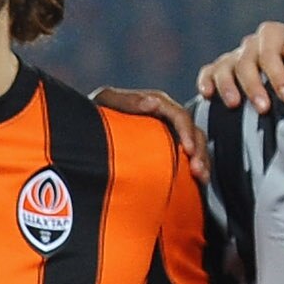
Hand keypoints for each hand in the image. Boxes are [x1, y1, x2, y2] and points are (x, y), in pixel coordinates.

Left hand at [94, 86, 209, 180]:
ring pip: (194, 144)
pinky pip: (188, 157)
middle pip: (191, 129)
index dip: (185, 130)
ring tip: (201, 176)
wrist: (82, 137)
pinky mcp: (167, 151)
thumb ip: (125, 101)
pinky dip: (196, 167)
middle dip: (198, 149)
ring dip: (202, 159)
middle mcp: (164, 118)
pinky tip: (200, 181)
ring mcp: (167, 134)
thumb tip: (154, 103)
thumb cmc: (90, 118)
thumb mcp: (104, 104)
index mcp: (152, 103)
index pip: (177, 113)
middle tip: (198, 169)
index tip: (187, 149)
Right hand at [192, 20, 283, 112]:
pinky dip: (206, 81)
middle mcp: (252, 43)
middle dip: (254, 86)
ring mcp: (236, 56)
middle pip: (246, 62)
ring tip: (235, 105)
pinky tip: (207, 95)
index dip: (277, 74)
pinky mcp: (224, 70)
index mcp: (274, 34)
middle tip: (264, 108)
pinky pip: (209, 71)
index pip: (270, 52)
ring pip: (225, 67)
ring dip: (228, 86)